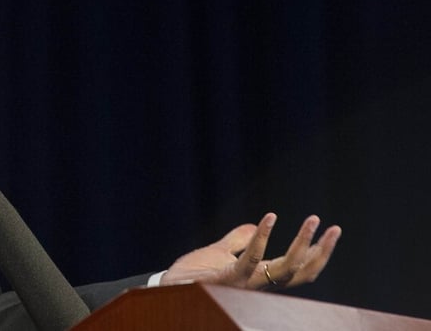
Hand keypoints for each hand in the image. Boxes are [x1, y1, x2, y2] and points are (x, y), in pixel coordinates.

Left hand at [161, 213, 340, 289]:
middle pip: (300, 273)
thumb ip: (238, 241)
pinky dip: (261, 237)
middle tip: (334, 227)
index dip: (317, 254)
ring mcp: (245, 284)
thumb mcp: (219, 252)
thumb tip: (254, 225)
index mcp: (260, 277)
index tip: (331, 232)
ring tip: (313, 219)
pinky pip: (251, 259)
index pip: (298, 269)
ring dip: (302, 243)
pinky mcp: (228, 278)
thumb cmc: (193, 272)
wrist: (168, 285)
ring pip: (285, 268)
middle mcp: (258, 284)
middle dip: (321, 252)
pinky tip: (269, 217)